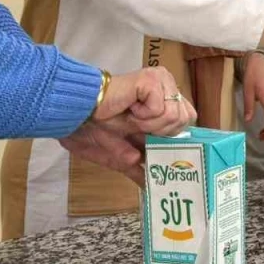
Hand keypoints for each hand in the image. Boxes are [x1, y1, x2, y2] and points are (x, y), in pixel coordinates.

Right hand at [58, 67, 195, 183]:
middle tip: (137, 125)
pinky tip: (130, 108)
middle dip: (158, 132)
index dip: (170, 135)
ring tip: (132, 115)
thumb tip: (147, 185)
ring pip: (174, 116)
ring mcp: (160, 80)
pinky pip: (161, 108)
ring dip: (148, 124)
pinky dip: (143, 116)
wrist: (77, 113)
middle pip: (185, 119)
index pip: (186, 120)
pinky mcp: (152, 79)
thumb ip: (135, 166)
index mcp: (161, 101)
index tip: (149, 137)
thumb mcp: (118, 152)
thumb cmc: (93, 126)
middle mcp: (165, 87)